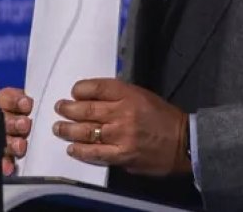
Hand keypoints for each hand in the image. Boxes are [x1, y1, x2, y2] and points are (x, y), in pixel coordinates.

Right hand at [0, 87, 33, 175]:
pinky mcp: (6, 152)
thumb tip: (34, 101)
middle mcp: (2, 119)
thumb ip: (32, 102)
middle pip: (2, 121)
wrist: (41, 127)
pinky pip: (3, 158)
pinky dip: (6, 163)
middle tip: (24, 125)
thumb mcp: (33, 104)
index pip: (4, 99)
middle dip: (13, 123)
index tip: (26, 104)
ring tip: (20, 145)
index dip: (14, 101)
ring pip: (3, 140)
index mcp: (7, 102)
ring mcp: (4, 137)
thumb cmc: (37, 112)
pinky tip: (9, 167)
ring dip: (11, 143)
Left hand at [54, 78, 190, 176]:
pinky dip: (81, 150)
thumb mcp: (142, 96)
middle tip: (60, 108)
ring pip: (86, 131)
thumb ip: (119, 96)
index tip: (73, 93)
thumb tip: (92, 99)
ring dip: (68, 130)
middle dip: (68, 109)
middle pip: (86, 109)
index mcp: (129, 94)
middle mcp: (122, 112)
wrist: (183, 142)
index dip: (79, 89)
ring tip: (59, 128)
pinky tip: (72, 148)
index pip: (96, 87)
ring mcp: (121, 135)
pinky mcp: (122, 155)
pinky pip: (95, 153)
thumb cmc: (163, 117)